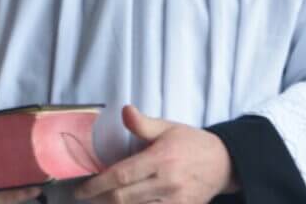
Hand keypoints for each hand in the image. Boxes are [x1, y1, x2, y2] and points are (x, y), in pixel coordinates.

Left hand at [75, 105, 235, 202]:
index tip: (81, 190)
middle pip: (123, 198)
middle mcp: (167, 181)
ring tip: (104, 201)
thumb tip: (124, 111)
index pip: (121, 175)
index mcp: (161, 158)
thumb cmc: (192, 143)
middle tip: (87, 196)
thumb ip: (143, 124)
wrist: (224, 163)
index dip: (97, 185)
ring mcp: (174, 200)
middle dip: (101, 199)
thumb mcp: (169, 128)